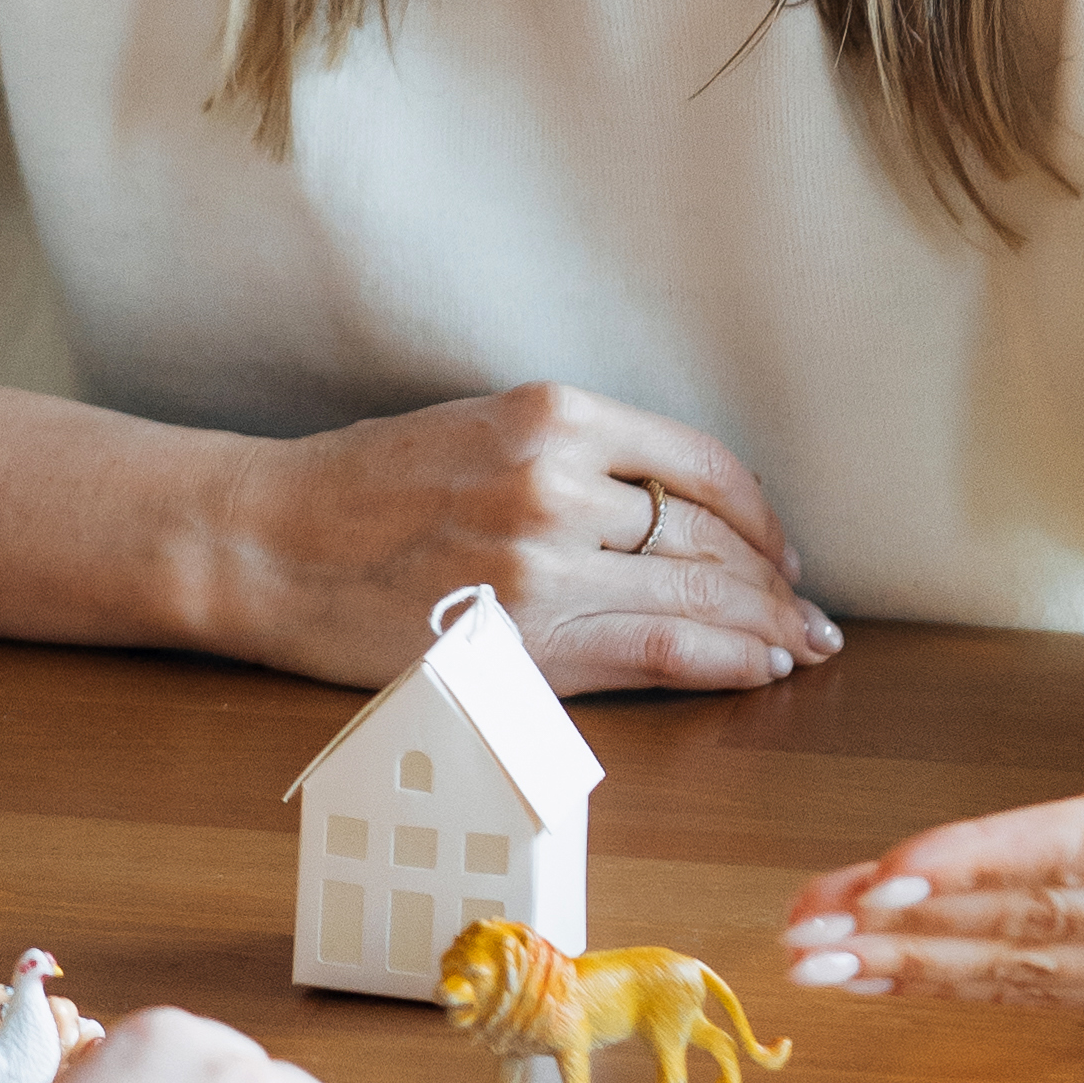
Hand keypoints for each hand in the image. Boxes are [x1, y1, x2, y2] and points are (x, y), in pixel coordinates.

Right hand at [207, 380, 838, 695]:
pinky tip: (753, 667)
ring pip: (696, 598)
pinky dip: (718, 661)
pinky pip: (651, 653)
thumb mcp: (482, 432)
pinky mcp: (520, 642)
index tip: (783, 546)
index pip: (702, 466)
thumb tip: (683, 511)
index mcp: (551, 415)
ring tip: (802, 646)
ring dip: (765, 628)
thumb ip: (580, 459)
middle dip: (777, 583)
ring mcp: (541, 567)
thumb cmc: (367, 486)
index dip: (760, 515)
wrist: (269, 541)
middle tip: (814, 613)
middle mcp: (556, 483)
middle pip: (711, 538)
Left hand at [778, 600, 1083, 1036]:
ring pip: (1036, 968)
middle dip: (916, 923)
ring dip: (920, 966)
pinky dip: (972, 989)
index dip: (998, 861)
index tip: (900, 870)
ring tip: (814, 957)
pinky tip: (893, 980)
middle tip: (804, 919)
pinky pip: (1061, 995)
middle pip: (1043, 917)